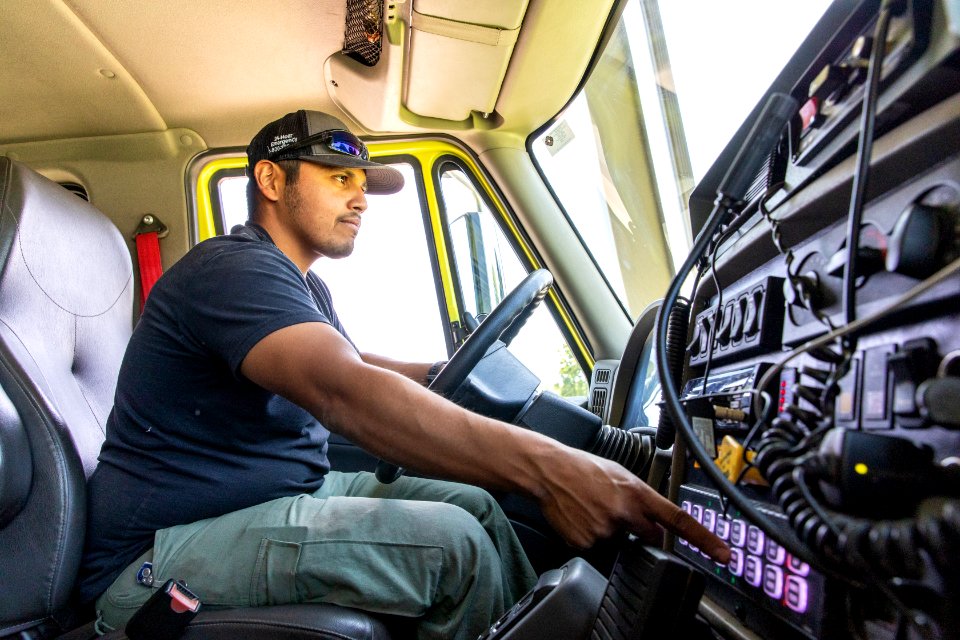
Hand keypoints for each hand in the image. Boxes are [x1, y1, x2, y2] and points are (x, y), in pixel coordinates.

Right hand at [538, 451, 729, 562]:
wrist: (549, 471)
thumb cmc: (582, 468)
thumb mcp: (620, 474)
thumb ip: (640, 498)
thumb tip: (654, 519)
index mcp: (638, 494)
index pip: (679, 520)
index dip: (704, 540)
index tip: (724, 554)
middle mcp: (625, 513)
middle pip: (650, 536)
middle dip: (640, 529)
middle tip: (616, 508)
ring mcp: (606, 530)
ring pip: (618, 542)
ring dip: (610, 530)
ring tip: (591, 508)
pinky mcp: (587, 543)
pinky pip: (596, 547)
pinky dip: (590, 536)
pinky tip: (581, 517)